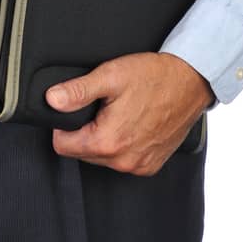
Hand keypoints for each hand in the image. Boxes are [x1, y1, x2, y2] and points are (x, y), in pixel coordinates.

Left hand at [45, 52, 213, 174]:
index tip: (75, 110)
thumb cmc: (155, 77)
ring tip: (119, 113)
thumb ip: (78, 91)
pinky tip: (133, 123)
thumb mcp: (111, 76)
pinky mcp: (152, 165)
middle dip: (84, 131)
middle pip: (82, 153)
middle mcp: (123, 161)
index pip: (62, 145)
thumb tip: (51, 99)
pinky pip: (124, 160)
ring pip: (102, 158)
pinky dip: (123, 145)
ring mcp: (139, 165)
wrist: (192, 81)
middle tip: (101, 107)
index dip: (62, 125)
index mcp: (108, 142)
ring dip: (104, 139)